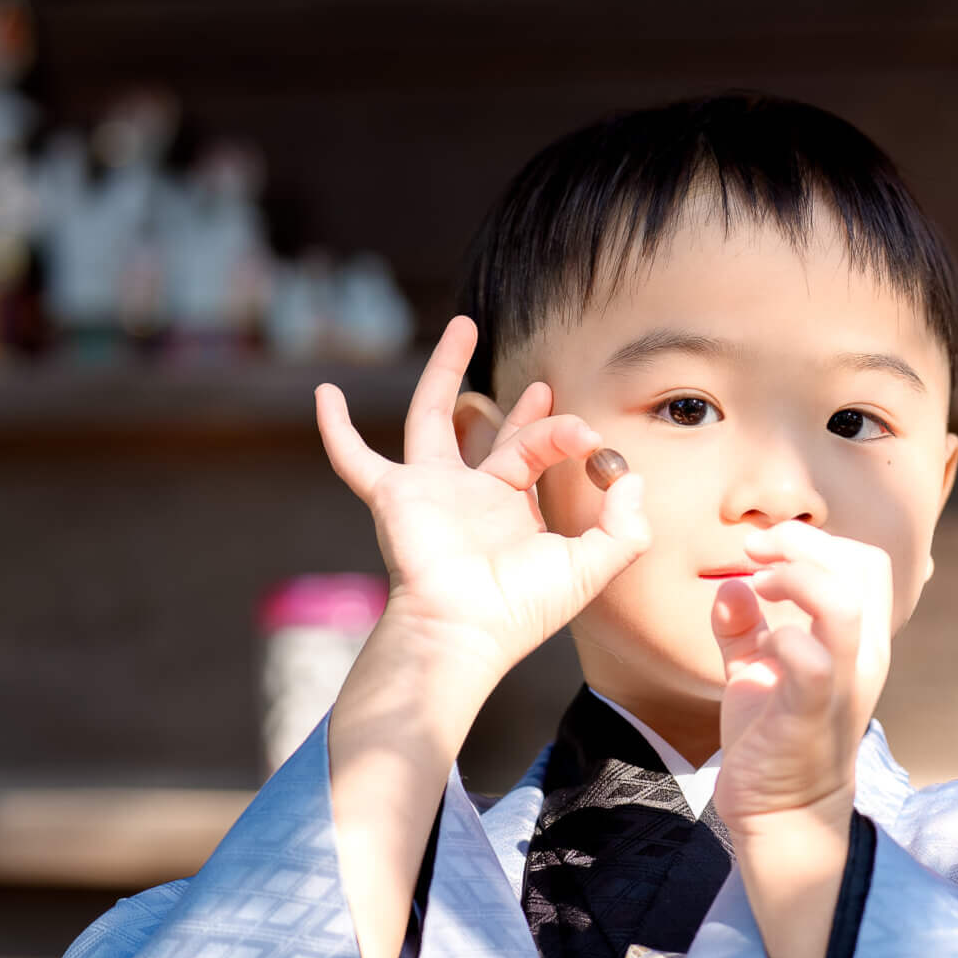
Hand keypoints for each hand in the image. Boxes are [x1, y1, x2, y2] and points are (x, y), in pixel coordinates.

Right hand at [316, 315, 649, 712]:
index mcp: (512, 511)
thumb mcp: (590, 568)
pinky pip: (354, 458)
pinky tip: (324, 391)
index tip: (591, 438)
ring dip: (444, 371)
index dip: (565, 435)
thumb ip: (624, 527)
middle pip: (491, 434)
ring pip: (432, 417)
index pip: (538, 453)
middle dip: (519, 408)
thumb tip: (633, 479)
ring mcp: (429, 492)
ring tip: (462, 326)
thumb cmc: (521, 610)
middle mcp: (470, 496)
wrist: (464, 631)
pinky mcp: (393, 496)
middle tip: (544, 382)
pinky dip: (336, 428)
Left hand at [710, 522, 891, 831]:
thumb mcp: (757, 670)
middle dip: (802, 543)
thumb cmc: (773, 738)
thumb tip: (731, 586)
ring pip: (844, 602)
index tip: (760, 552)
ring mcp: (843, 683)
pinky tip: (761, 648)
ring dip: (796, 578)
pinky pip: (811, 659)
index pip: (863, 561)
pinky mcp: (812, 712)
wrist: (782, 812)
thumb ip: (744, 627)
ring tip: (760, 586)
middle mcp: (863, 655)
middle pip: (863, 565)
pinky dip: (781, 638)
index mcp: (858, 640)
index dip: (812, 541)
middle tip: (755, 555)